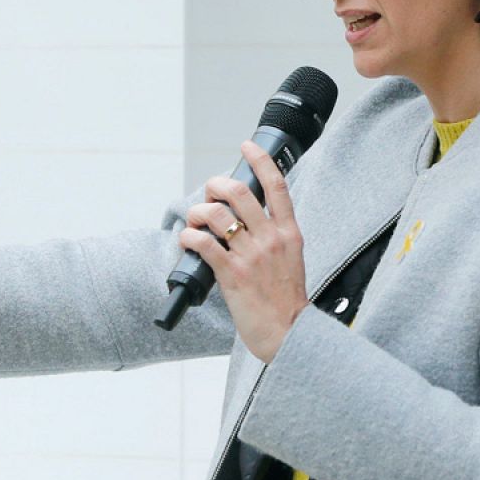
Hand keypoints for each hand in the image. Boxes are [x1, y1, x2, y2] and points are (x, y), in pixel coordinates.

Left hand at [179, 140, 308, 361]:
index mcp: (289, 233)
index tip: (246, 146)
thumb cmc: (286, 301)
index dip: (260, 161)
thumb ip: (275, 238)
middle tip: (209, 194)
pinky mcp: (232, 273)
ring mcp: (251, 255)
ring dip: (197, 212)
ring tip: (194, 222)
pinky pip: (203, 242)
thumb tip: (246, 222)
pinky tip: (187, 241)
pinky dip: (188, 237)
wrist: (289, 333)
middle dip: (216, 184)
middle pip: (239, 192)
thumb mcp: (292, 260)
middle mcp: (271, 239)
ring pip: (215, 214)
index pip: (277, 186)